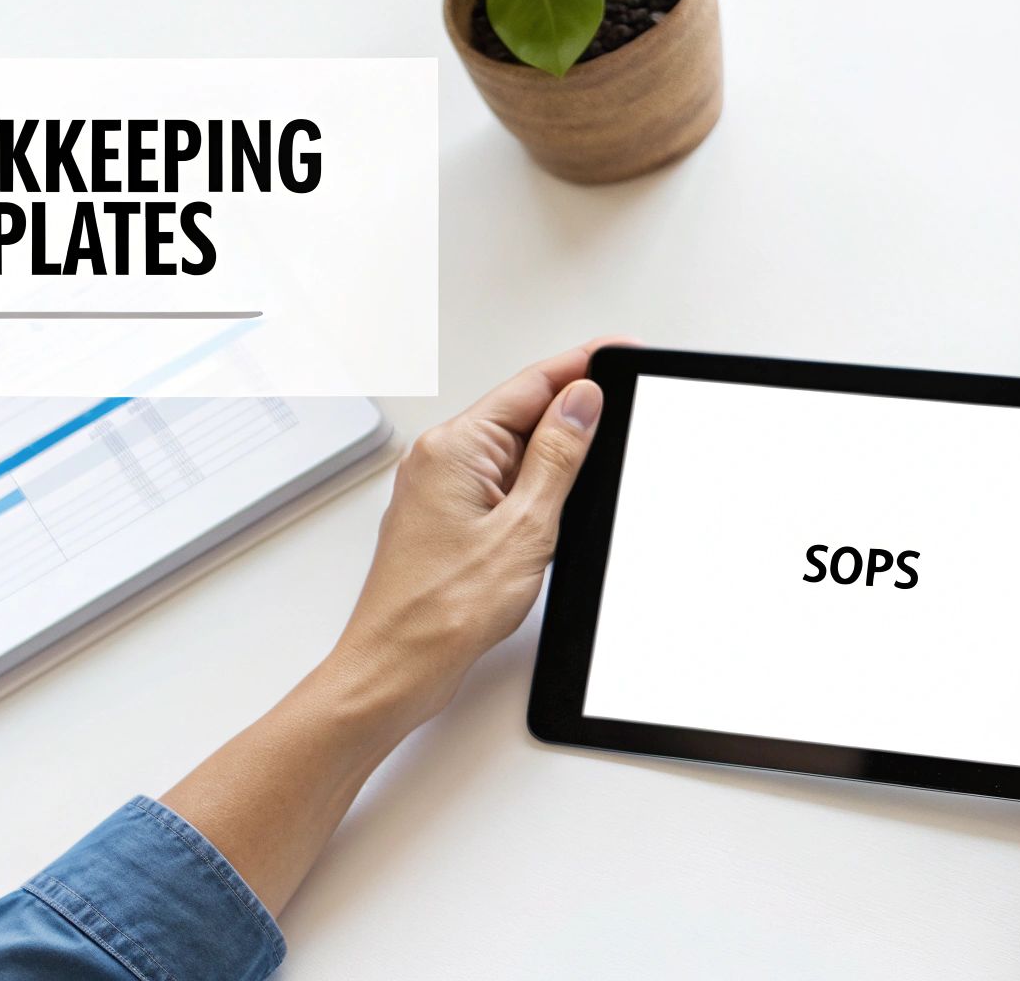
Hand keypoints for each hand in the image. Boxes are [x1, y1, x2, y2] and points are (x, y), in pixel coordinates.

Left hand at [335, 338, 626, 724]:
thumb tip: (581, 402)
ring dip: (554, 458)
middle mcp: (440, 458)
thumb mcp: (525, 527)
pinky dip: (533, 489)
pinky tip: (553, 512)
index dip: (583, 364)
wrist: (396, 666)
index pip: (531, 384)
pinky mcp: (446, 518)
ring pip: (513, 451)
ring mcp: (440, 488)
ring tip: (591, 473)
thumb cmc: (440, 611)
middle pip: (522, 413)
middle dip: (574, 413)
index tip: (620, 352)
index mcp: (455, 447)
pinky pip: (500, 483)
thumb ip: (558, 458)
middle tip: (623, 413)